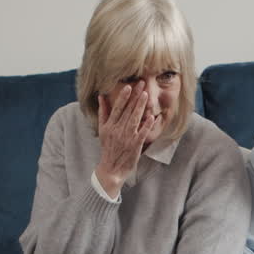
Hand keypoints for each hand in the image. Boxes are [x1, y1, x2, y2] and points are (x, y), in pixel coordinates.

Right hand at [94, 82, 154, 197]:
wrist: (111, 169)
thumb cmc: (108, 148)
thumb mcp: (102, 130)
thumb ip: (103, 112)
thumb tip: (101, 96)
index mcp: (109, 126)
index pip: (117, 108)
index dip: (123, 97)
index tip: (129, 86)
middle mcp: (117, 130)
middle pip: (127, 110)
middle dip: (135, 96)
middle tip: (141, 84)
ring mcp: (127, 137)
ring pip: (134, 119)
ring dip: (140, 106)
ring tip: (145, 95)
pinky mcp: (135, 145)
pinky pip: (142, 133)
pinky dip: (147, 124)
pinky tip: (152, 116)